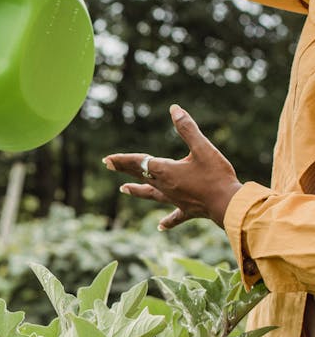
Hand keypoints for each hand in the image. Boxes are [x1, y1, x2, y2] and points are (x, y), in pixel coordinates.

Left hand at [103, 105, 242, 228]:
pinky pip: (174, 216)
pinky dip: (167, 221)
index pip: (139, 162)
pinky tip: (159, 227)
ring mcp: (175, 199)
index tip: (108, 159)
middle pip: (140, 175)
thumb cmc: (216, 176)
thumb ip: (187, 129)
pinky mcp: (188, 210)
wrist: (229, 205)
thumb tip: (174, 109)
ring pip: (151, 194)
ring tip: (123, 190)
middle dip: (123, 169)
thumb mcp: (202, 148)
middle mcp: (166, 186)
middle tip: (107, 164)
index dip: (123, 159)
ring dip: (137, 190)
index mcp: (166, 171)